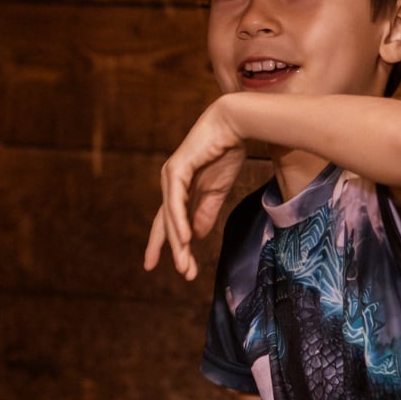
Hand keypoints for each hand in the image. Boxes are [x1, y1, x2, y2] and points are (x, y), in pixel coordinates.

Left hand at [144, 97, 249, 281]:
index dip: (168, 244)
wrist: (234, 125)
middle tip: (184, 273)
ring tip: (185, 264)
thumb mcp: (218, 191)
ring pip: (171, 216)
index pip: (169, 222)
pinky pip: (175, 201)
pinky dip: (179, 221)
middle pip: (167, 223)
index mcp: (180, 189)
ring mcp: (171, 175)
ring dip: (178, 242)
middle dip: (174, 249)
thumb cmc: (226, 152)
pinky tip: (184, 239)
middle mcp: (170, 184)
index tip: (177, 268)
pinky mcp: (176, 169)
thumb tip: (195, 237)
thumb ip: (205, 212)